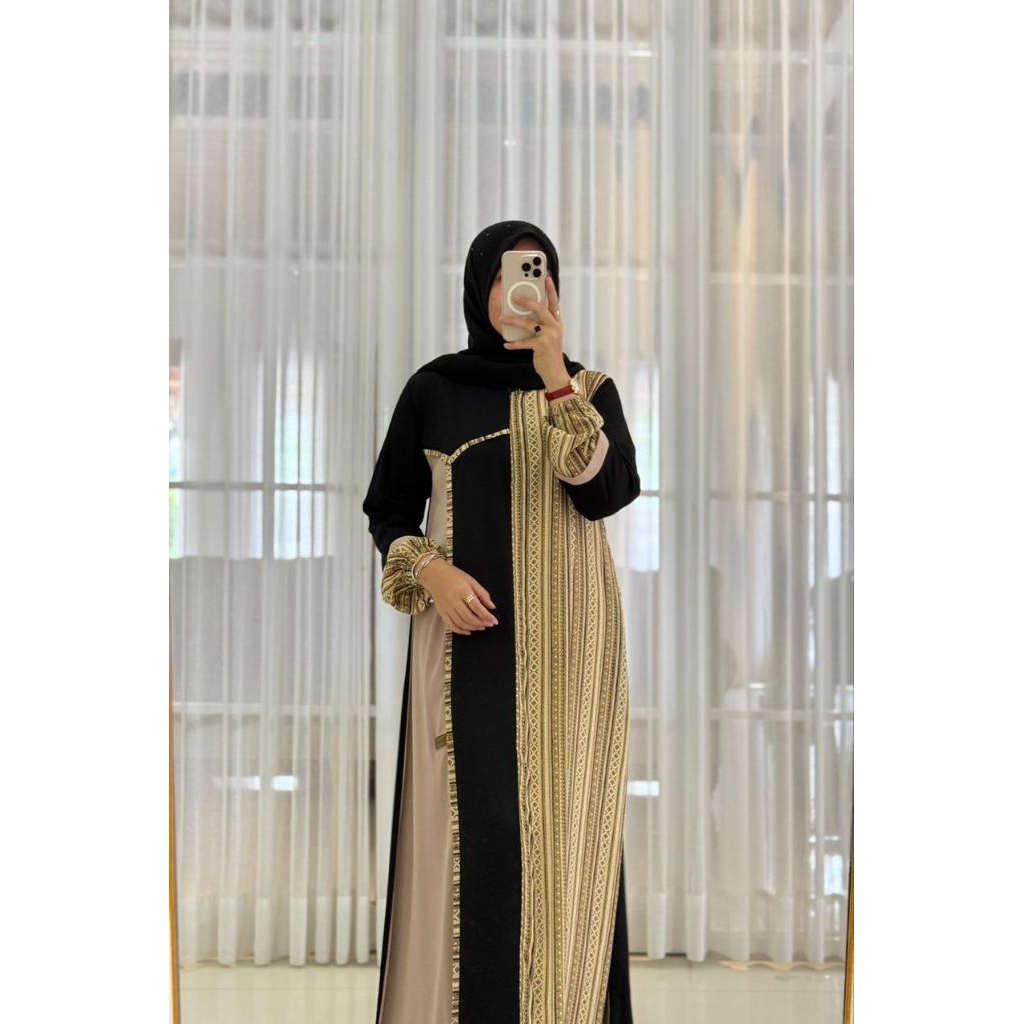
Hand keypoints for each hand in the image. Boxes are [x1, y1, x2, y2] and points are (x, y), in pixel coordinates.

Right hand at [419, 559, 498, 635]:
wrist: (434, 574)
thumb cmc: (453, 575)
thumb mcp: (471, 580)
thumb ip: (482, 594)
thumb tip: (491, 606)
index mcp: (462, 590)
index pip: (476, 606)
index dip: (486, 615)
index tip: (494, 620)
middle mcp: (453, 600)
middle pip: (468, 617)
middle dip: (481, 623)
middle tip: (489, 624)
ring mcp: (446, 607)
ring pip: (460, 623)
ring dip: (473, 627)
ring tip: (481, 626)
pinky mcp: (441, 612)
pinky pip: (451, 625)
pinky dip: (460, 631)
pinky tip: (468, 631)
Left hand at [498, 275, 569, 391]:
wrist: (556, 373)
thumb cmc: (550, 354)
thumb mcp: (550, 337)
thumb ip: (543, 325)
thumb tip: (525, 316)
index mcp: (558, 323)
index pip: (554, 303)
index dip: (551, 290)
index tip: (546, 278)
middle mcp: (555, 327)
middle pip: (541, 309)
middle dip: (527, 301)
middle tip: (515, 297)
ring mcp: (549, 336)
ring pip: (528, 324)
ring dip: (513, 321)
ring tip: (502, 319)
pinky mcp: (542, 346)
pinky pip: (524, 342)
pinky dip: (514, 344)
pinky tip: (506, 344)